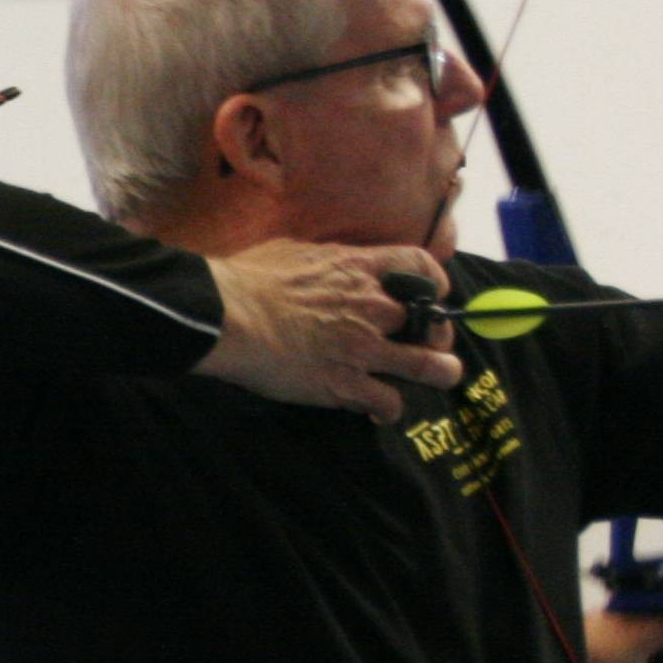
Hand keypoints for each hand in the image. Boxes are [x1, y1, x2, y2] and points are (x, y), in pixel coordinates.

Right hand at [195, 240, 463, 423]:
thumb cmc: (246, 279)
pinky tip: (380, 411)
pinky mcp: (344, 383)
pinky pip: (388, 400)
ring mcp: (362, 348)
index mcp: (359, 269)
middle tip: (427, 343)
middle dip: (436, 334)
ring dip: (439, 372)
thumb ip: (326, 260)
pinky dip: (389, 408)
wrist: (222, 316)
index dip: (434, 282)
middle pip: (433, 322)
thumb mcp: (295, 251)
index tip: (430, 294)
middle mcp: (372, 308)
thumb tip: (327, 263)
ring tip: (439, 376)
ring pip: (429, 366)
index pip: (421, 267)